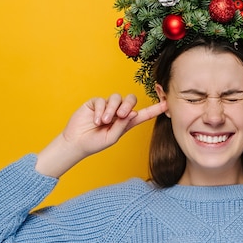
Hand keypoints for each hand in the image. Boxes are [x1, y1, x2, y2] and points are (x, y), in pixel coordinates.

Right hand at [36, 95, 166, 176]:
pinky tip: (96, 120)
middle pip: (130, 100)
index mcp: (126, 122)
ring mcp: (107, 106)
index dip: (154, 109)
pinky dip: (100, 110)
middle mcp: (118, 112)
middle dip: (128, 105)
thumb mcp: (112, 138)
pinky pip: (102, 100)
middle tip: (121, 115)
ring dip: (111, 110)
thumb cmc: (94, 143)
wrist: (76, 143)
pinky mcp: (95, 103)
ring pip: (116, 98)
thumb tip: (133, 112)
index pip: (143, 114)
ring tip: (103, 122)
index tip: (166, 104)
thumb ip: (123, 126)